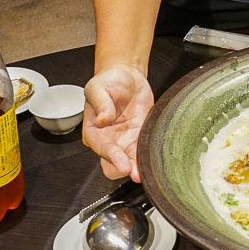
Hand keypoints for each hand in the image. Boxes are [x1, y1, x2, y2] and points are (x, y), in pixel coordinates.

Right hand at [82, 65, 153, 181]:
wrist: (127, 75)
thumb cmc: (108, 81)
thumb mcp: (98, 87)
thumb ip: (100, 103)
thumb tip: (102, 119)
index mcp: (94, 131)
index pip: (102, 149)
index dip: (114, 158)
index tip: (124, 165)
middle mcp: (109, 139)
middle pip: (115, 163)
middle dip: (125, 169)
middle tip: (136, 173)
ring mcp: (125, 140)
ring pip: (130, 161)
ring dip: (138, 167)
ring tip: (146, 173)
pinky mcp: (140, 135)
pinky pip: (143, 150)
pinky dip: (148, 156)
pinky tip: (154, 160)